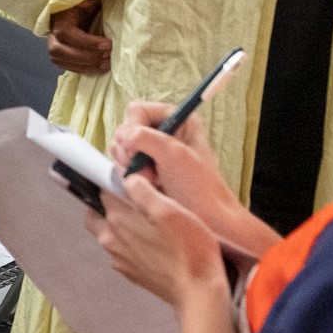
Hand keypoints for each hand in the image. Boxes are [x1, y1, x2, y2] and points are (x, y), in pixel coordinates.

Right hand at [47, 0, 112, 75]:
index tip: (108, 44)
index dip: (86, 42)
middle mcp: (52, 33)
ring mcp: (54, 45)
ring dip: (85, 66)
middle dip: (85, 57)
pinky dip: (83, 70)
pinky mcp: (60, 54)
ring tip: (107, 65)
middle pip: (59, 51)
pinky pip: (67, 66)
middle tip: (108, 57)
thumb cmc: (86, 1)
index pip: (66, 33)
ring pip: (61, 61)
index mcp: (59, 16)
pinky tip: (100, 68)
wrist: (77, 9)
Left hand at [91, 171, 230, 309]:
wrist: (199, 292)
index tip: (134, 181)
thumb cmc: (189, 250)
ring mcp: (120, 258)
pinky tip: (156, 243)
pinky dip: (133, 243)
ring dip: (124, 224)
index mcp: (117, 219)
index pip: (103, 189)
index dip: (118, 181)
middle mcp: (111, 239)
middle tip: (137, 200)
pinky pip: (124, 250)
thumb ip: (142, 190)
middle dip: (112, 203)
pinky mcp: (131, 272)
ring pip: (111, 232)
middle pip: (99, 212)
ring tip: (151, 222)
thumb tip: (127, 179)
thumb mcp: (169, 209)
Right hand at [111, 101, 280, 256]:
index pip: (137, 110)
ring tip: (153, 179)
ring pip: (122, 149)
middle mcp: (164, 133)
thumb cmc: (201, 189)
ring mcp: (154, 153)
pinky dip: (131, 176)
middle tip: (149, 168)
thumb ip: (145, 137)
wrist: (210, 222)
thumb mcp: (174, 155)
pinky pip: (124, 166)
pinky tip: (149, 185)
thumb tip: (122, 136)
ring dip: (131, 166)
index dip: (134, 127)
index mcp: (178, 120)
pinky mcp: (147, 170)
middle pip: (126, 129)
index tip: (139, 146)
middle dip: (131, 151)